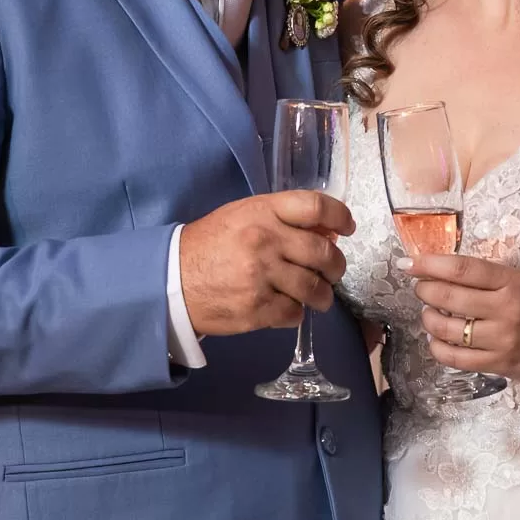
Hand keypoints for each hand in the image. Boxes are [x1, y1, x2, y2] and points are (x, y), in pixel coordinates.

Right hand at [180, 191, 354, 337]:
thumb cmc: (210, 244)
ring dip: (322, 295)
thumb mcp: (243, 216)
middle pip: (324, 253)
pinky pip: (294, 313)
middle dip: (336, 266)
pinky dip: (295, 312)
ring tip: (317, 296)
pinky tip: (284, 307)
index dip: (340, 216)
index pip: (316, 207)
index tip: (347, 228)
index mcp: (262, 212)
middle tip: (333, 272)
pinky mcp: (257, 308)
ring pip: (315, 288)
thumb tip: (327, 233)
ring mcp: (261, 276)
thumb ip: (282, 220)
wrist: (171, 279)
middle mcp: (265, 240)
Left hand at [406, 253, 519, 388]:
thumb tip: (447, 274)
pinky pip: (456, 358)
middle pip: (448, 297)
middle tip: (420, 288)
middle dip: (425, 291)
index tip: (409, 263)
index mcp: (515, 282)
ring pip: (447, 329)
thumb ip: (493, 279)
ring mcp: (503, 340)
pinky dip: (438, 347)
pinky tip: (436, 340)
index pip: (462, 269)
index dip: (429, 264)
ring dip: (428, 319)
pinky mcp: (500, 365)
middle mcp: (507, 309)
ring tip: (429, 314)